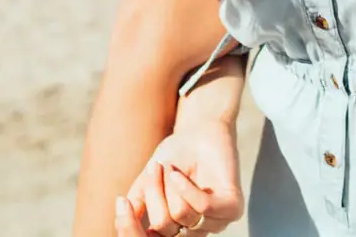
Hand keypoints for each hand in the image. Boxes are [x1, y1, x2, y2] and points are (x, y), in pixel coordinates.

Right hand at [118, 122, 243, 235]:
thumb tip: (123, 220)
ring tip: (172, 168)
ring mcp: (215, 222)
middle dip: (155, 194)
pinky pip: (203, 207)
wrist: (202, 130)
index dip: (132, 228)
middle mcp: (194, 232)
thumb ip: (138, 206)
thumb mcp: (148, 183)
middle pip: (163, 227)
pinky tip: (179, 175)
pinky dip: (187, 188)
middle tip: (156, 168)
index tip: (123, 204)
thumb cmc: (174, 157)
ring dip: (171, 186)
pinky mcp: (232, 208)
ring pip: (181, 215)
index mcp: (175, 232)